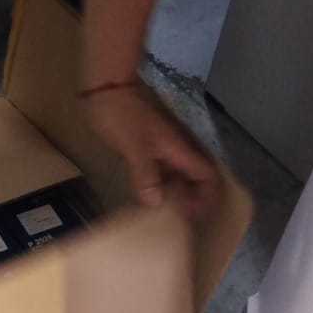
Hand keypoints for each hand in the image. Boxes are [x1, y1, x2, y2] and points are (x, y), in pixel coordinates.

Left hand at [84, 84, 217, 216]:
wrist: (106, 89)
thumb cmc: (121, 116)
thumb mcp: (134, 148)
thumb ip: (146, 175)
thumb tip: (157, 203)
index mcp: (179, 150)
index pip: (207, 176)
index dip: (207, 197)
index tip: (194, 217)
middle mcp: (176, 150)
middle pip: (195, 178)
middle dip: (193, 200)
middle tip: (180, 224)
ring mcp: (162, 148)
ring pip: (178, 176)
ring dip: (176, 194)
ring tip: (165, 217)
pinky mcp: (147, 148)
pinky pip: (161, 172)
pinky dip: (160, 186)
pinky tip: (148, 199)